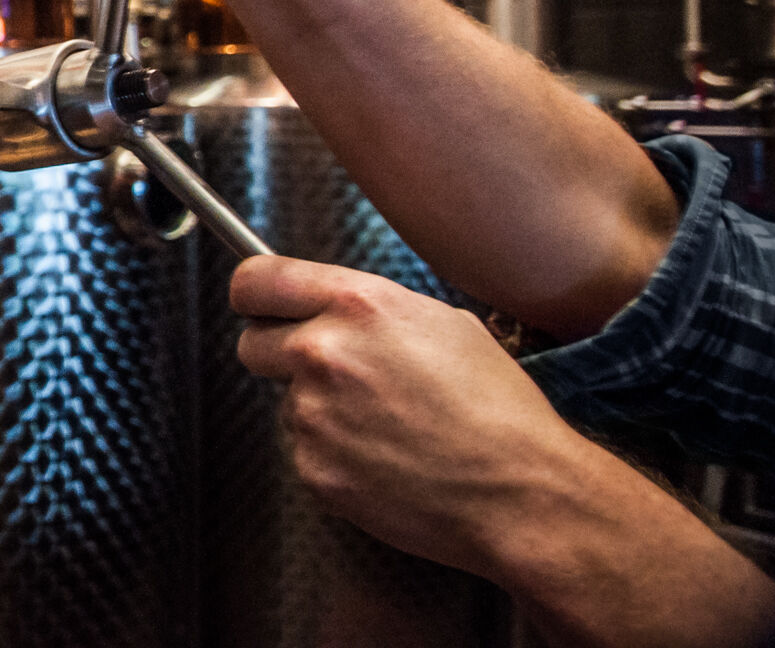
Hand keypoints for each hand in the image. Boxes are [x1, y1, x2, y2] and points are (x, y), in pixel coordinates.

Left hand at [234, 255, 774, 646]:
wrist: (521, 493)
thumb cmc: (498, 410)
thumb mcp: (443, 324)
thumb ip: (369, 308)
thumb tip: (330, 307)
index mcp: (357, 306)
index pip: (255, 280)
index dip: (254, 294)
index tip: (259, 305)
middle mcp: (324, 353)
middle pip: (252, 344)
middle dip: (281, 356)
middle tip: (331, 376)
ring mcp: (313, 414)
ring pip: (285, 403)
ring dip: (319, 411)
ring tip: (386, 427)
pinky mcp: (313, 467)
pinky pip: (305, 451)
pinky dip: (333, 456)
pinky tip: (385, 459)